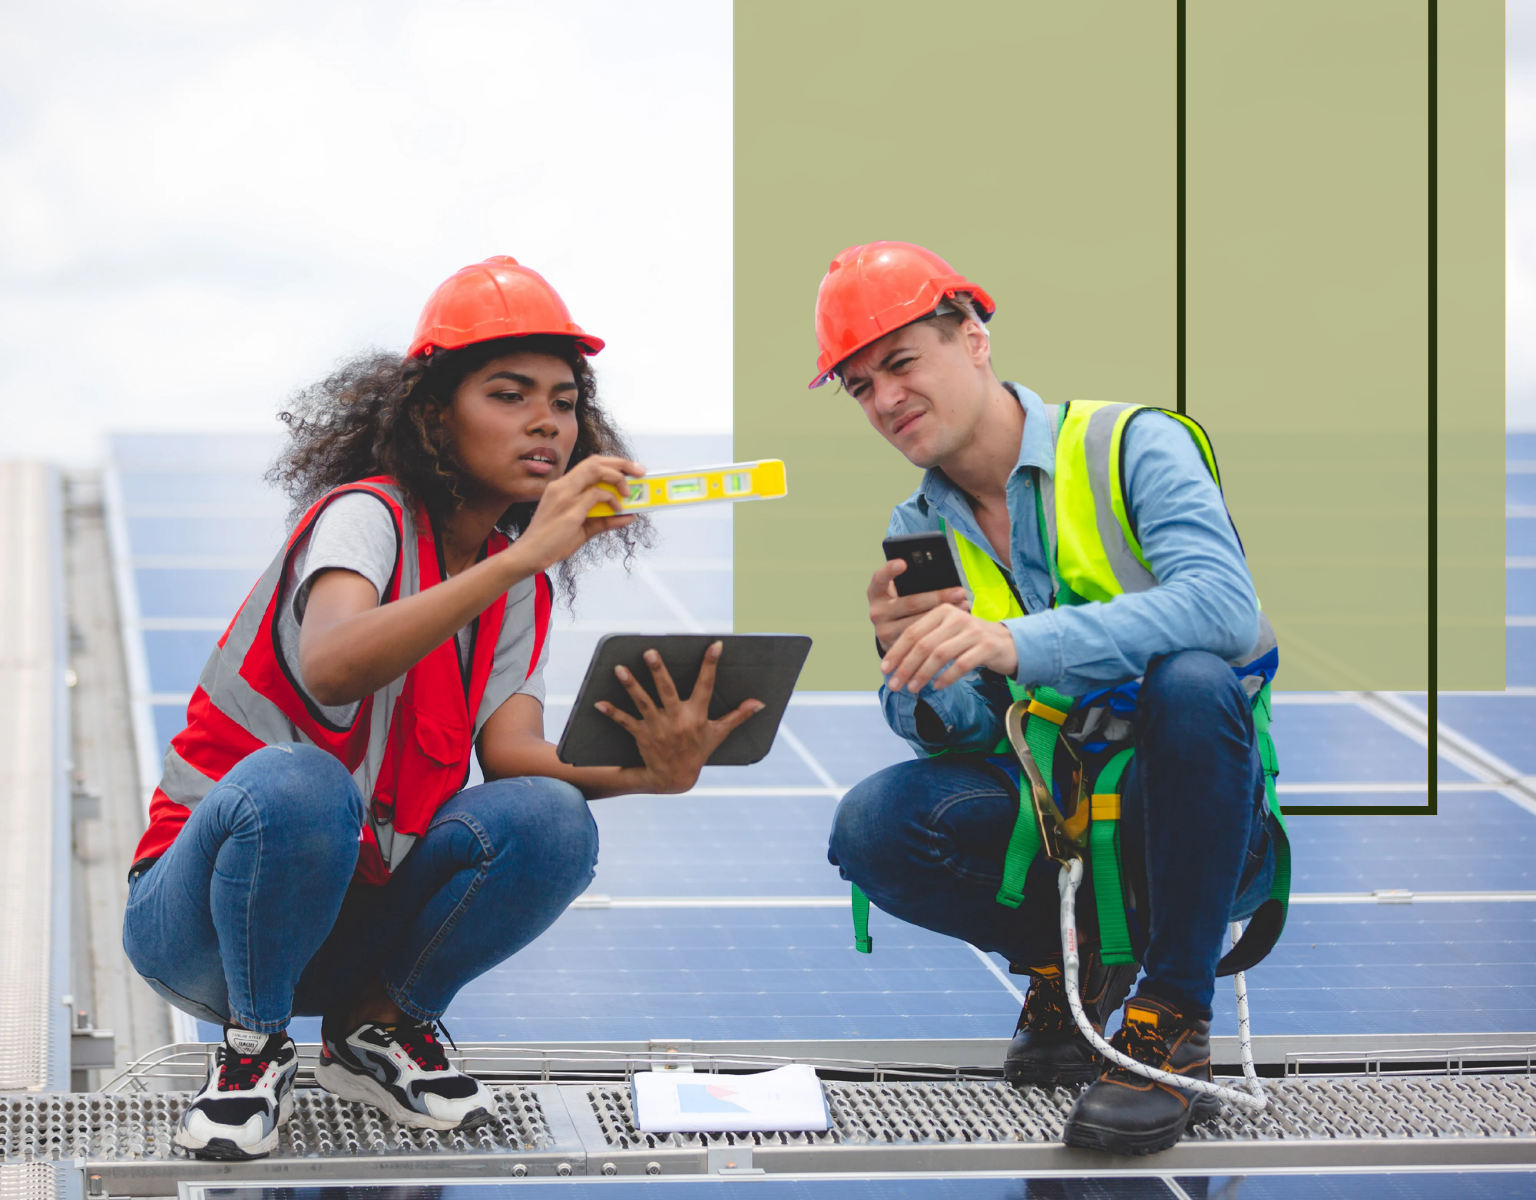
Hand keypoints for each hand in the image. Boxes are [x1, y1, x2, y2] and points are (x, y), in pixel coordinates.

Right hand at [512, 455, 643, 573]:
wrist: (529, 555)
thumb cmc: (552, 542)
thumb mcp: (583, 529)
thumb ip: (605, 520)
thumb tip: (629, 516)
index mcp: (562, 487)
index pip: (590, 464)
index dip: (612, 464)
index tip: (630, 470)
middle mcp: (562, 486)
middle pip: (595, 462)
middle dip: (621, 463)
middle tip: (640, 471)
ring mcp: (565, 496)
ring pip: (596, 470)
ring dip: (618, 478)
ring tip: (629, 492)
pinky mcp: (570, 510)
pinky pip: (597, 495)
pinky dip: (612, 500)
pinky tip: (618, 509)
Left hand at [595, 642, 763, 793]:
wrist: (675, 779)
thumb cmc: (698, 751)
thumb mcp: (719, 734)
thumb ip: (738, 716)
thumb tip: (759, 703)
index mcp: (697, 715)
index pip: (706, 685)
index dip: (711, 665)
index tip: (714, 645)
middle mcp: (677, 720)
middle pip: (667, 691)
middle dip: (658, 671)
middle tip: (650, 651)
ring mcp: (658, 727)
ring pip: (643, 702)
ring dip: (631, 686)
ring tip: (619, 669)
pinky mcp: (642, 735)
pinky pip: (625, 722)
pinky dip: (612, 713)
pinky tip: (599, 702)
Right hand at [867, 559, 970, 651]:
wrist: (893, 631)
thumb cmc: (904, 601)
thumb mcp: (903, 591)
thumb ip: (913, 583)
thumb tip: (942, 575)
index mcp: (876, 592)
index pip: (880, 578)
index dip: (890, 570)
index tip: (903, 562)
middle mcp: (876, 611)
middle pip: (910, 603)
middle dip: (938, 597)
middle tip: (960, 592)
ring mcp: (883, 631)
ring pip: (918, 623)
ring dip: (943, 615)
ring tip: (964, 607)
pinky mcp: (894, 647)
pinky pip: (920, 639)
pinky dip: (939, 631)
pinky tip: (955, 625)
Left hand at [879, 603, 1017, 692]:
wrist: (1009, 642)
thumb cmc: (970, 642)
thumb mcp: (946, 634)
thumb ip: (925, 643)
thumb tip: (895, 666)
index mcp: (941, 611)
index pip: (912, 632)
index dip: (896, 652)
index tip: (884, 670)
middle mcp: (956, 617)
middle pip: (924, 644)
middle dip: (906, 667)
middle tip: (895, 685)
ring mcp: (972, 631)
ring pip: (940, 654)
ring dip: (923, 674)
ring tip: (913, 688)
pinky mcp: (986, 647)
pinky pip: (961, 664)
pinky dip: (946, 677)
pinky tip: (937, 686)